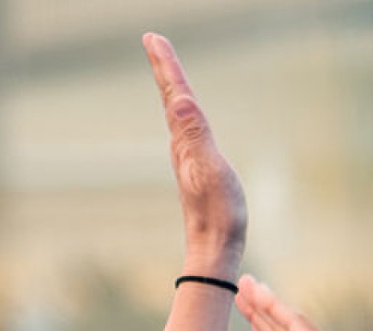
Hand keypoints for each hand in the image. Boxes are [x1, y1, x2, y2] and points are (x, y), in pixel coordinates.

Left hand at [143, 32, 244, 278]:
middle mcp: (182, 146)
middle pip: (172, 99)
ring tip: (167, 69)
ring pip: (177, 113)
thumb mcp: (212, 171)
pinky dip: (183, 111)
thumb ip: (196, 135)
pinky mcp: (197, 170)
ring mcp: (188, 159)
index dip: (167, 66)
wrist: (214, 250)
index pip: (175, 95)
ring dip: (171, 89)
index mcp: (186, 141)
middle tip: (154, 41)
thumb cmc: (219, 215)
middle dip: (165, 69)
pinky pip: (187, 130)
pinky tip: (183, 115)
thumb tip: (179, 102)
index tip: (153, 38)